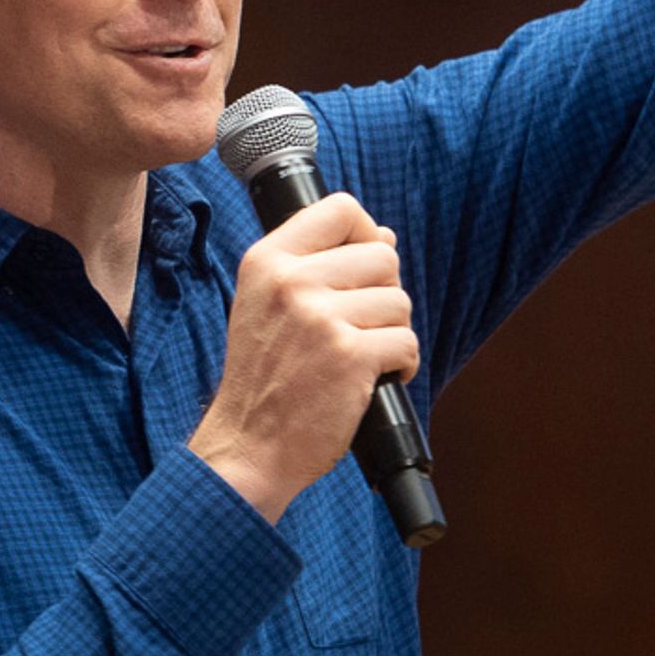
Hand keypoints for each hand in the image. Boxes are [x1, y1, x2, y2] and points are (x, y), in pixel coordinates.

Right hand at [189, 192, 417, 523]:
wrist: (248, 446)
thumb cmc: (263, 379)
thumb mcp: (268, 305)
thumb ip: (319, 265)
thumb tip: (385, 236)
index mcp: (267, 260)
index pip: (341, 209)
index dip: (366, 234)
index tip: (361, 268)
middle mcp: (292, 281)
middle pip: (382, 256)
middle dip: (383, 293)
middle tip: (357, 327)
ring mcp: (321, 318)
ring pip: (399, 302)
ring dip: (390, 333)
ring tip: (359, 358)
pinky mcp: (350, 356)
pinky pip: (406, 342)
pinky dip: (401, 366)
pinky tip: (372, 380)